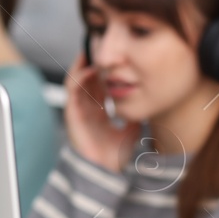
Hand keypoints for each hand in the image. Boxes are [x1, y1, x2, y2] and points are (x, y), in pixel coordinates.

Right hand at [62, 54, 136, 169]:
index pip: (98, 86)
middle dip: (94, 61)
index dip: (105, 71)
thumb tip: (147, 108)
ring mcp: (77, 109)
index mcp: (97, 113)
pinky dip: (80, 75)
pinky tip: (91, 67)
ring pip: (77, 78)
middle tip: (104, 46)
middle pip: (87, 78)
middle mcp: (86, 109)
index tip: (117, 58)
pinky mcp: (71, 112)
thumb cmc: (114, 156)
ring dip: (85, 63)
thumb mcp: (131, 132)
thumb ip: (134, 118)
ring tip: (95, 50)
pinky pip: (72, 88)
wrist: (104, 171)